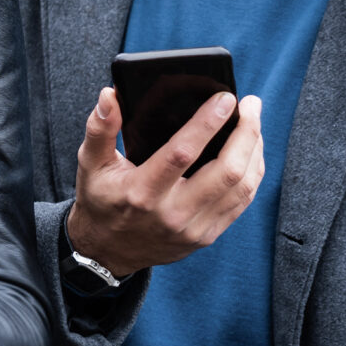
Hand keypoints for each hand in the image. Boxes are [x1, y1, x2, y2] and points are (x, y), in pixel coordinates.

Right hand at [65, 86, 264, 278]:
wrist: (108, 250)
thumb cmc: (101, 199)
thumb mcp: (90, 162)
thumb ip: (99, 128)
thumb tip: (110, 95)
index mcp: (142, 192)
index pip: (182, 153)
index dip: (207, 124)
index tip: (225, 99)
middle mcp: (172, 213)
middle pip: (226, 172)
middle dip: (246, 134)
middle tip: (252, 104)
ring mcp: (194, 228)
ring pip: (241, 188)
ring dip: (254, 151)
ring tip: (254, 123)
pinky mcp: (207, 236)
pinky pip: (241, 203)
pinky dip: (253, 174)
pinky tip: (251, 152)